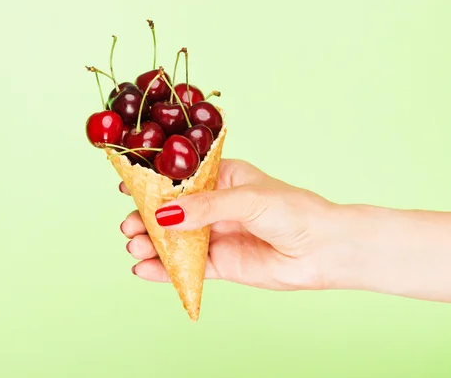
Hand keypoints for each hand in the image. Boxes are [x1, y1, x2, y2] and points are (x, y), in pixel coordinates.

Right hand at [119, 158, 339, 290]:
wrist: (325, 249)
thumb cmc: (293, 211)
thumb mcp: (247, 199)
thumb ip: (205, 207)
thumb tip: (165, 214)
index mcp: (223, 179)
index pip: (180, 179)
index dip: (153, 183)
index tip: (126, 188)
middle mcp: (216, 207)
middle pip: (172, 212)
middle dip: (147, 218)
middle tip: (129, 225)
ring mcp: (217, 236)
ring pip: (176, 240)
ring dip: (152, 243)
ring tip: (135, 246)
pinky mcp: (222, 265)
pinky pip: (188, 267)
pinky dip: (165, 270)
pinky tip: (144, 270)